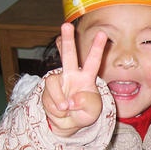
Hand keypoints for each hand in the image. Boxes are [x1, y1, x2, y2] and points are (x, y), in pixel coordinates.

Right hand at [42, 21, 106, 136]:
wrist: (68, 124)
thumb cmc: (84, 113)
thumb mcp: (93, 111)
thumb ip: (87, 104)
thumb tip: (72, 99)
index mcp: (87, 77)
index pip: (93, 61)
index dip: (97, 48)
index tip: (102, 33)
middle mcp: (72, 75)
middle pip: (69, 54)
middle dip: (68, 40)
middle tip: (66, 25)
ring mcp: (58, 81)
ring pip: (52, 81)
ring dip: (58, 98)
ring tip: (65, 109)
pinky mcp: (47, 90)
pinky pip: (49, 97)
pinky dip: (55, 108)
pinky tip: (60, 112)